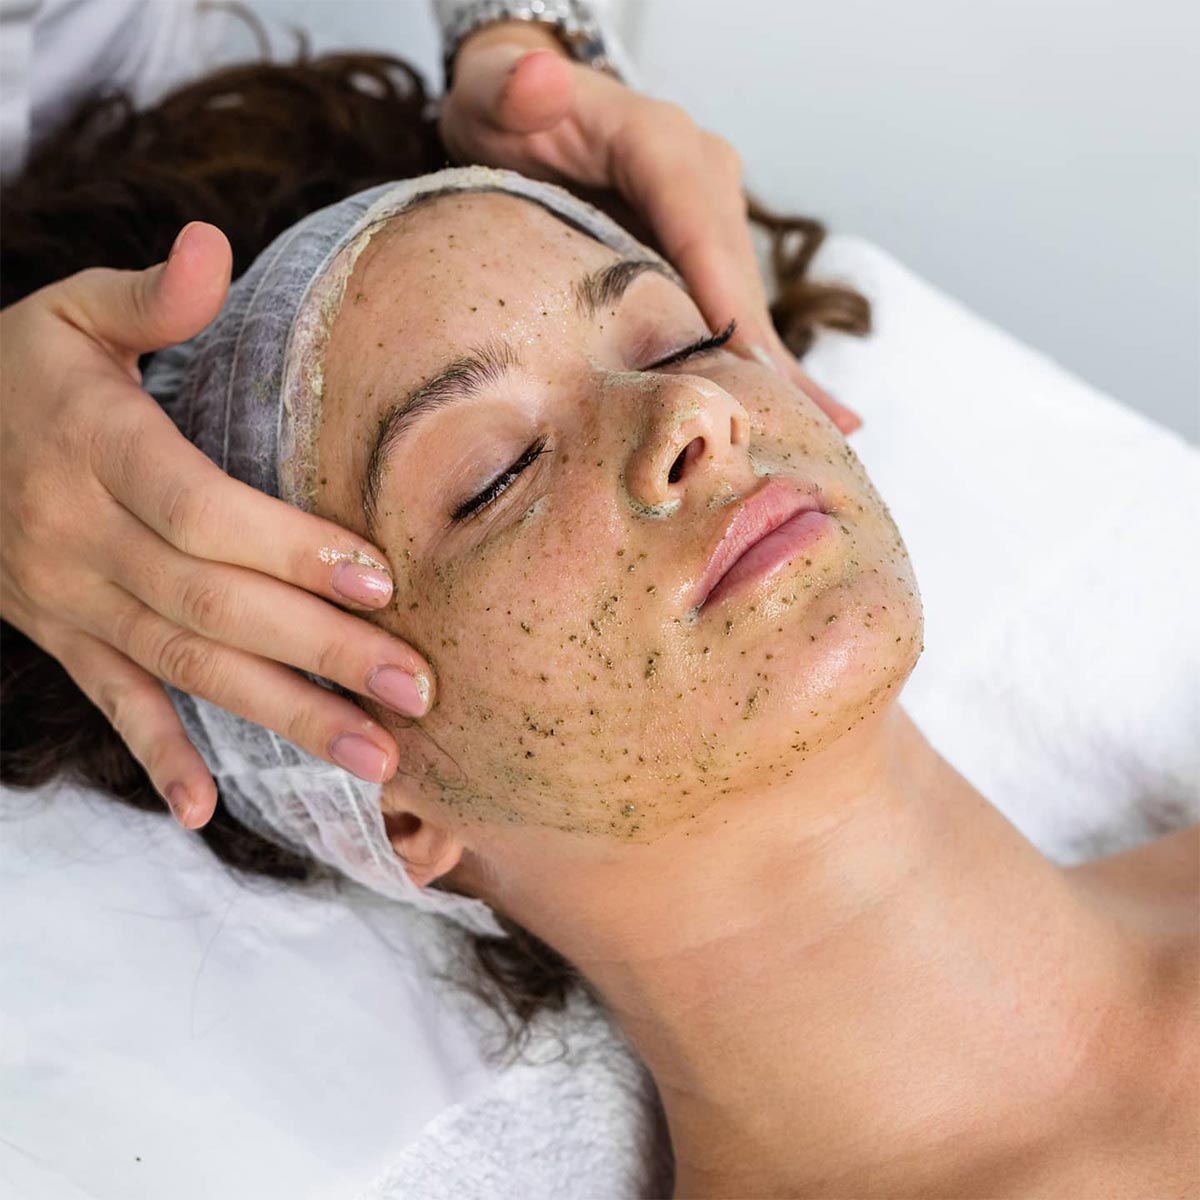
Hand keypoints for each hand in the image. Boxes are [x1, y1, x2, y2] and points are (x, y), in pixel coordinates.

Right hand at [0, 223, 436, 829]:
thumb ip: (147, 295)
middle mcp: (78, 536)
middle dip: (319, 651)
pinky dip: (157, 756)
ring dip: (278, 716)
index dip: (288, 548)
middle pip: (211, 605)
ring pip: (183, 668)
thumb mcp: (67, 311)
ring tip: (372, 757)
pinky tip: (207, 811)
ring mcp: (67, 600)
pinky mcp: (62, 637)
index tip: (380, 579)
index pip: (200, 509)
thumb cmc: (17, 372)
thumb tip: (212, 243)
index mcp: (93, 447)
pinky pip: (112, 703)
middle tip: (416, 691)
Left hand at [439, 25, 861, 433]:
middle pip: (735, 277)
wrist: (520, 112)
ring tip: (815, 437)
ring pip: (746, 304)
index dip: (723, 293)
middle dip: (758, 355)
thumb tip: (535, 80)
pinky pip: (740, 315)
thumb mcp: (493, 93)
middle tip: (783, 431)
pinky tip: (822, 412)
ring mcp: (710, 222)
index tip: (743, 360)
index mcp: (659, 144)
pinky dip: (773, 366)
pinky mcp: (704, 257)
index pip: (698, 220)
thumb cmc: (506, 109)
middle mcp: (703, 182)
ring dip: (774, 372)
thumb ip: (512, 91)